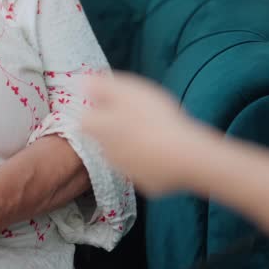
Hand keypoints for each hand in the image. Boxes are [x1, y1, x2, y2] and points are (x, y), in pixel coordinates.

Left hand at [82, 72, 217, 195]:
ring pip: (124, 156)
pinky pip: (146, 170)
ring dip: (133, 147)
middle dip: (116, 130)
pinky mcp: (148, 184)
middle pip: (104, 139)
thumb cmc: (154, 117)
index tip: (113, 105)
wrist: (183, 155)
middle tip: (139, 117)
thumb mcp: (128, 91)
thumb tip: (85, 84)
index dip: (97, 112)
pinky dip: (151, 163)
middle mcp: (107, 152)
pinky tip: (166, 153)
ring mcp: (127, 171)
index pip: (85, 120)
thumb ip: (103, 87)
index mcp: (100, 129)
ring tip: (155, 135)